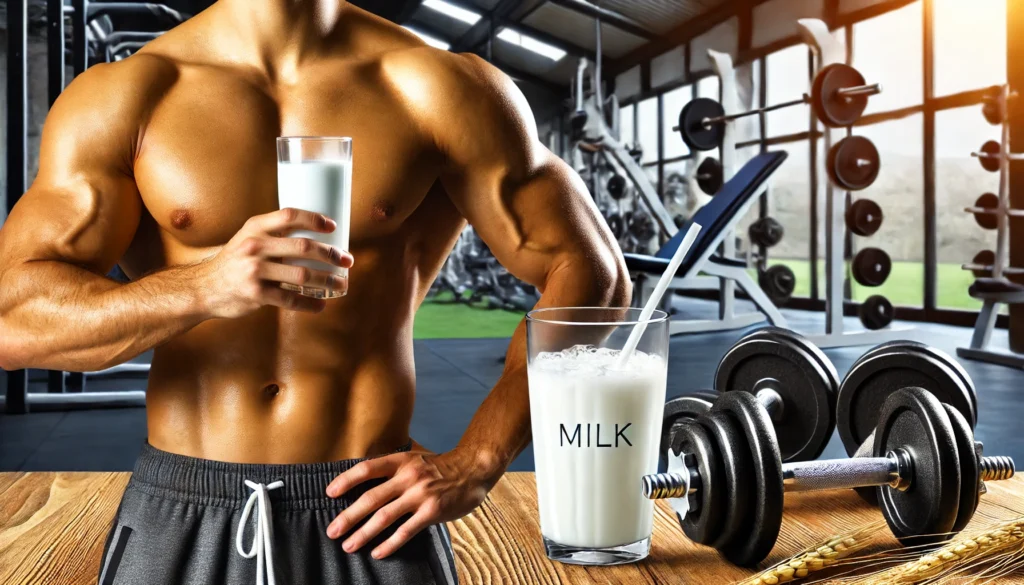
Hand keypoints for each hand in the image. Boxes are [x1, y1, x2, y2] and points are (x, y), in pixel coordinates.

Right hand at [196, 208, 352, 317]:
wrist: (204, 287)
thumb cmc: (234, 261)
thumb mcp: (248, 238)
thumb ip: (274, 234)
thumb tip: (314, 233)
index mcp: (255, 228)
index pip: (290, 216)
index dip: (315, 219)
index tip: (333, 227)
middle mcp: (255, 246)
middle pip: (303, 247)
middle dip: (331, 254)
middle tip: (347, 260)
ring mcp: (254, 271)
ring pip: (302, 275)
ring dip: (328, 280)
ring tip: (341, 283)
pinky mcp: (256, 294)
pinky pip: (291, 299)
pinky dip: (310, 304)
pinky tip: (321, 304)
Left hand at [324, 448, 492, 558]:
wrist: (472, 470)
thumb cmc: (439, 467)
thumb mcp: (414, 459)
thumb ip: (393, 469)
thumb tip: (363, 483)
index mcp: (400, 461)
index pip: (367, 469)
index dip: (346, 481)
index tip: (329, 493)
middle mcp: (408, 477)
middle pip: (371, 497)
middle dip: (348, 516)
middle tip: (332, 531)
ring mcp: (420, 495)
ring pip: (385, 517)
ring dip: (364, 533)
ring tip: (349, 545)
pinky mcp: (432, 512)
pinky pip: (406, 531)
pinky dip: (390, 544)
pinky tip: (377, 552)